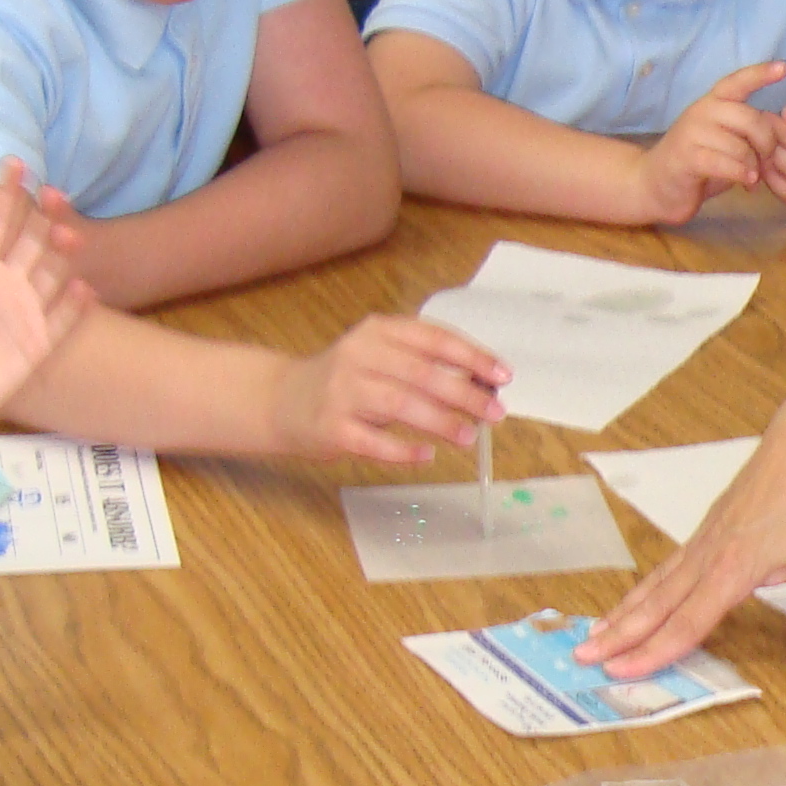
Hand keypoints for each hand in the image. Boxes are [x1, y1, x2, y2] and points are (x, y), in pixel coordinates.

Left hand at [0, 160, 95, 447]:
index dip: (4, 193)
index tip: (14, 162)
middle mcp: (5, 282)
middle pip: (31, 240)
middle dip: (43, 215)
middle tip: (54, 191)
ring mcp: (25, 311)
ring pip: (52, 272)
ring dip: (63, 254)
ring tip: (71, 236)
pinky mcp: (38, 341)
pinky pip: (62, 320)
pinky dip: (74, 306)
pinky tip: (84, 289)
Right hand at [267, 313, 508, 464]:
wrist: (283, 400)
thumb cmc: (346, 380)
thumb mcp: (380, 357)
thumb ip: (424, 364)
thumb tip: (482, 386)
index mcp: (378, 331)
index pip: (434, 338)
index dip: (472, 357)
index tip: (502, 376)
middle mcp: (359, 355)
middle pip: (421, 372)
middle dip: (464, 393)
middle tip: (494, 412)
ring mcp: (342, 392)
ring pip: (399, 403)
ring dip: (440, 420)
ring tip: (468, 436)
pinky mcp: (332, 428)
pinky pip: (373, 441)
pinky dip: (403, 449)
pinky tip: (427, 454)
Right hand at [580, 389, 785, 679]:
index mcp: (732, 569)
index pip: (687, 622)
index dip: (654, 652)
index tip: (621, 672)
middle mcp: (708, 555)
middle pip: (655, 604)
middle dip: (619, 634)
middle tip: (582, 656)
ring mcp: (704, 539)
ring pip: (656, 583)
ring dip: (624, 610)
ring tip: (595, 631)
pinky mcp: (709, 527)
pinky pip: (668, 566)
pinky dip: (646, 587)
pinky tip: (640, 597)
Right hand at [635, 63, 783, 223]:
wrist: (654, 186)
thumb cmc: (697, 162)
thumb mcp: (724, 140)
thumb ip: (746, 132)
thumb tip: (779, 132)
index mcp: (712, 102)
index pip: (737, 81)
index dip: (761, 73)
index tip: (783, 67)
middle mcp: (702, 111)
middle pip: (750, 118)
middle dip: (768, 143)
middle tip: (768, 162)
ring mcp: (692, 133)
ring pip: (741, 146)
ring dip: (754, 167)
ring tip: (752, 179)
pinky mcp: (688, 158)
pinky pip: (727, 164)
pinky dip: (742, 175)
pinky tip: (746, 183)